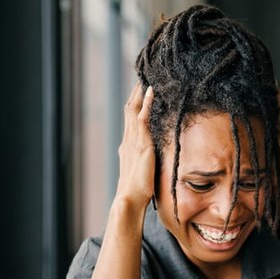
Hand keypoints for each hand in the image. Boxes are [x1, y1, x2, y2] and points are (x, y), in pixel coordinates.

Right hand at [114, 83, 155, 206]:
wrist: (129, 200)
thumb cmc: (136, 191)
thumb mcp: (142, 173)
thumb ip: (145, 164)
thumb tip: (151, 162)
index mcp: (127, 146)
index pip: (130, 120)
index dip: (134, 105)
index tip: (139, 92)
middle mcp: (128, 140)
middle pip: (129, 110)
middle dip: (134, 94)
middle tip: (140, 78)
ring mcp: (133, 141)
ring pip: (133, 110)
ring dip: (139, 93)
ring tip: (144, 78)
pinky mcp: (141, 143)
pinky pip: (143, 118)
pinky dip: (146, 103)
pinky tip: (151, 91)